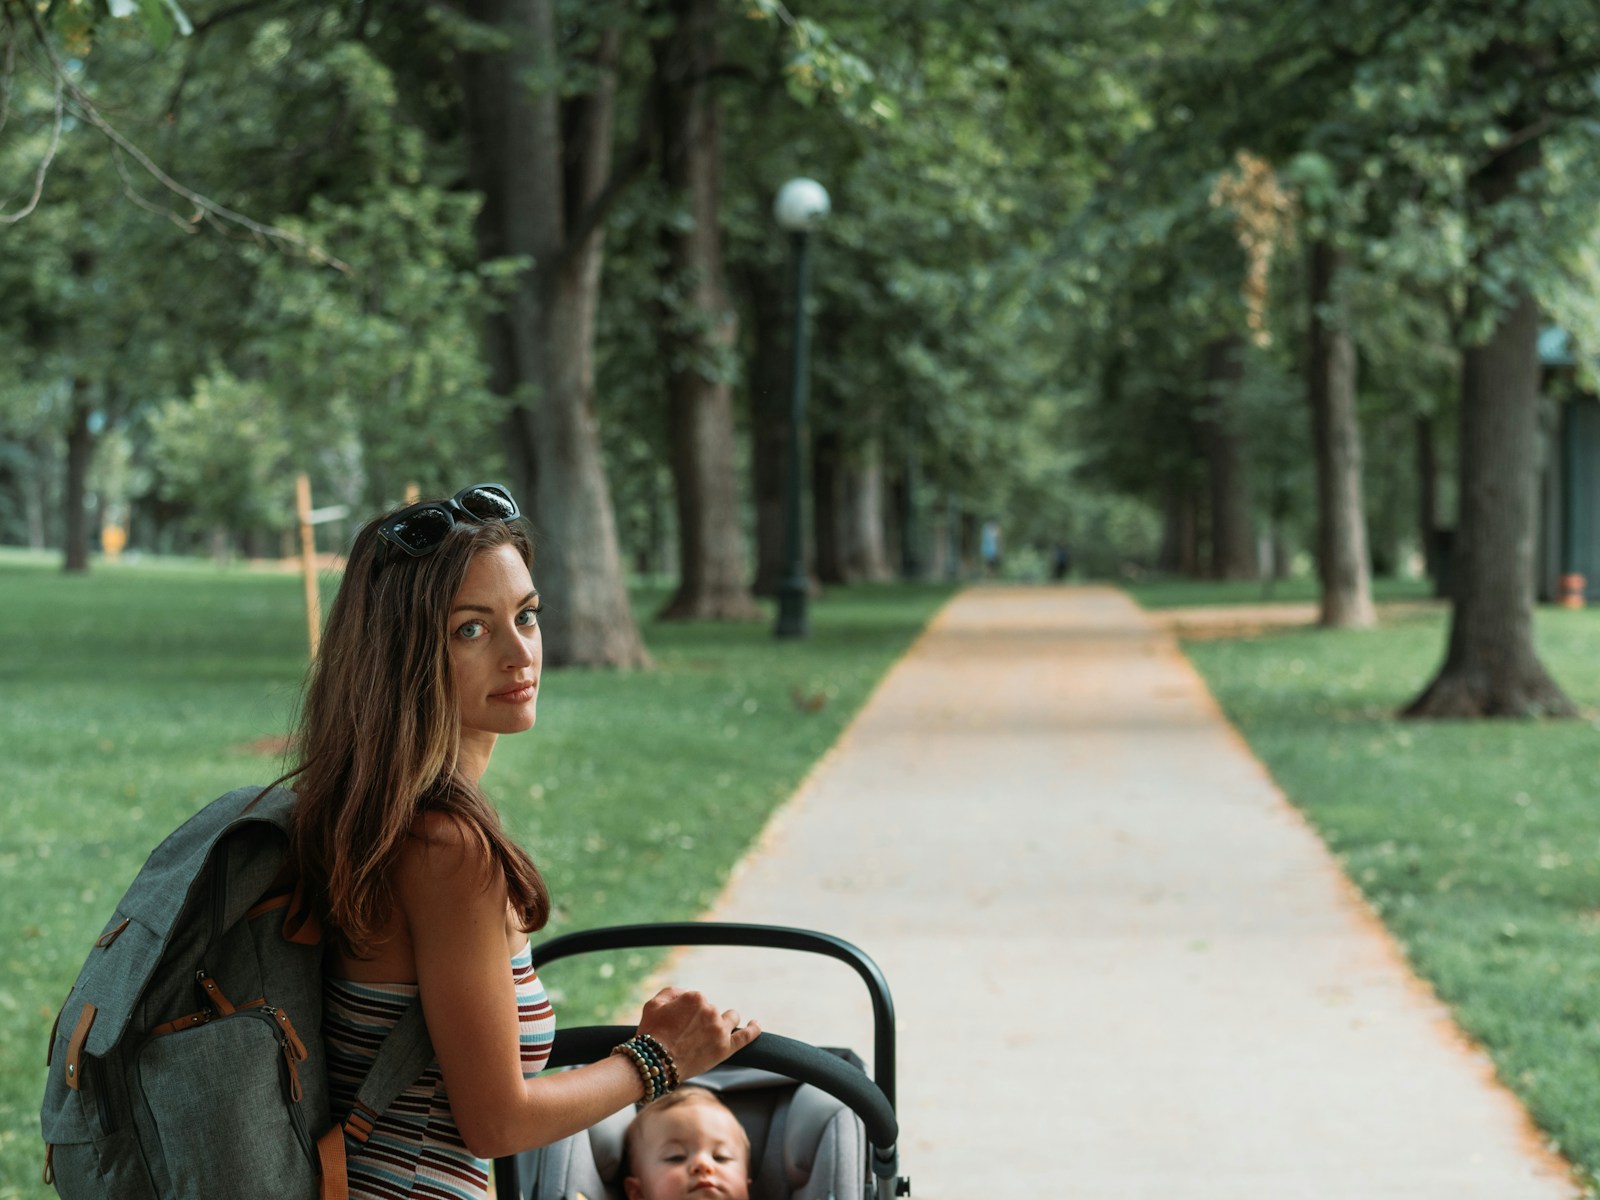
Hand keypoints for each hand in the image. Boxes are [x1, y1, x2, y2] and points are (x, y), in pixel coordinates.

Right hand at [634, 987, 760, 1081]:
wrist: (655, 1064)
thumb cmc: (651, 1034)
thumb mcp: (653, 1004)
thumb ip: (672, 992)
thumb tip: (685, 994)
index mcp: (695, 997)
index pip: (697, 1000)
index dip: (686, 1012)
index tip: (677, 1024)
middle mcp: (711, 1010)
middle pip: (712, 1010)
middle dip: (702, 1019)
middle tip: (687, 1035)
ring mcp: (720, 1030)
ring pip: (731, 1018)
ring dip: (725, 1020)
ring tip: (713, 1031)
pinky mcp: (725, 1048)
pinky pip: (746, 1036)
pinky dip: (753, 1029)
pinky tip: (756, 1024)